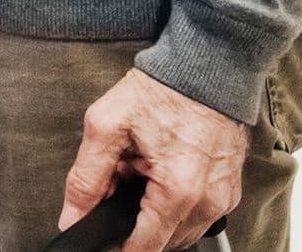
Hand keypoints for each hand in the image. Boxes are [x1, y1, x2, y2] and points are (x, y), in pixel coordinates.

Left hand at [59, 68, 246, 250]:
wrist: (203, 67)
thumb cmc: (158, 91)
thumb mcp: (107, 125)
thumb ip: (86, 177)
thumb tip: (71, 216)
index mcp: (177, 192)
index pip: (144, 247)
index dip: (118, 244)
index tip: (103, 234)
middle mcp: (207, 203)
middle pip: (164, 241)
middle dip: (136, 220)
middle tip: (122, 180)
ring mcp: (223, 198)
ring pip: (182, 230)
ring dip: (158, 213)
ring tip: (142, 170)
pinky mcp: (229, 190)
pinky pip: (199, 213)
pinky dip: (177, 202)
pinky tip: (162, 171)